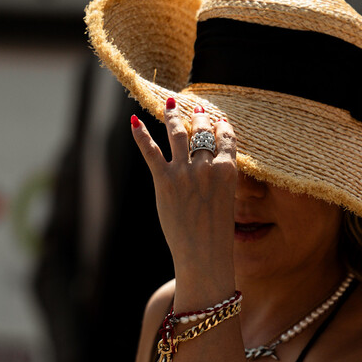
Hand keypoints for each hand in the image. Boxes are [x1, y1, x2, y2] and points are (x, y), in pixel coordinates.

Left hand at [131, 102, 237, 277]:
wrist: (203, 255)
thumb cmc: (217, 233)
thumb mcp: (226, 200)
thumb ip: (218, 178)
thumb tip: (206, 161)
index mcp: (227, 171)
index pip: (225, 138)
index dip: (221, 126)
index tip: (218, 120)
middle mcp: (206, 167)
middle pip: (201, 132)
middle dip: (199, 118)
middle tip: (196, 110)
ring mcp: (184, 172)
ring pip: (177, 133)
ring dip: (172, 116)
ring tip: (169, 106)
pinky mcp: (164, 181)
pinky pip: (150, 151)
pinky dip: (141, 134)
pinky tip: (134, 122)